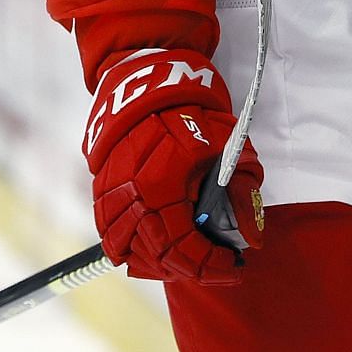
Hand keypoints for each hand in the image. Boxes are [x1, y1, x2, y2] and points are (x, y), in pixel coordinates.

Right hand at [84, 48, 263, 283]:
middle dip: (191, 269)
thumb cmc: (191, 111)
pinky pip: (110, 234)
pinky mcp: (101, 189)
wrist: (148, 82)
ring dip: (161, 263)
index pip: (184, 247)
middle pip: (157, 257)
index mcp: (160, 186)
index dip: (210, 265)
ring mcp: (111, 194)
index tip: (232, 266)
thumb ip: (241, 193)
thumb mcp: (228, 147)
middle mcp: (130, 196)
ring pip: (129, 250)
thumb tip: (250, 238)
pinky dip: (133, 248)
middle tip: (215, 267)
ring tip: (187, 259)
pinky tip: (156, 248)